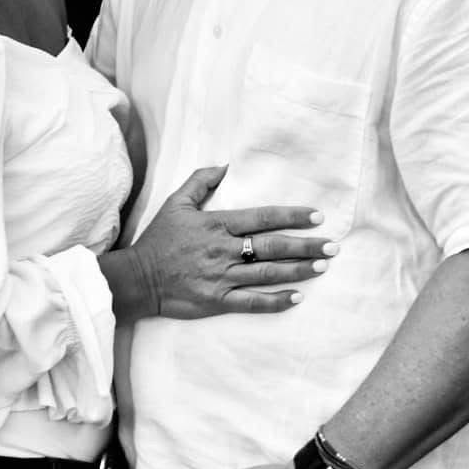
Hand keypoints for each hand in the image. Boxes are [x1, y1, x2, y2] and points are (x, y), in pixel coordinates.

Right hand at [134, 165, 337, 319]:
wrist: (136, 278)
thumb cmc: (158, 239)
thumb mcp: (175, 203)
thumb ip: (200, 181)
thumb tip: (225, 165)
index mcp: (217, 224)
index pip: (262, 218)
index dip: (292, 216)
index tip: (317, 216)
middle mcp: (223, 250)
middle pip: (272, 246)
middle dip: (305, 245)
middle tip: (332, 246)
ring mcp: (220, 277)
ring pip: (267, 273)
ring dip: (297, 270)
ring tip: (322, 266)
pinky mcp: (216, 301)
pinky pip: (251, 302)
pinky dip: (275, 301)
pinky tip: (297, 297)